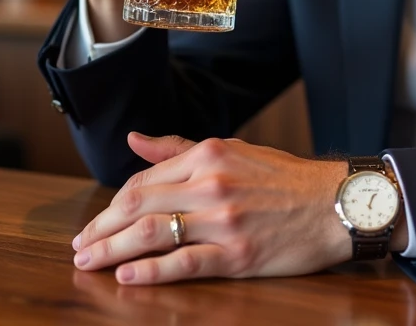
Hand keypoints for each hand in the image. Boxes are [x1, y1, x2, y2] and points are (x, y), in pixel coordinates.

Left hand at [71, 133, 352, 284]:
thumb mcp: (234, 150)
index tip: (95, 224)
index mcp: (208, 154)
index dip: (112, 206)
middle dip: (101, 229)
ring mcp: (224, 219)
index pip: (143, 181)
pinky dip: (151, 271)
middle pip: (139, 206)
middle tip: (79, 248)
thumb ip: (179, 149)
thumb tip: (133, 140)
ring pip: (153, 233)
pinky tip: (127, 276)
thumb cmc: (286, 179)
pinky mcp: (238, 253)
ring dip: (113, 250)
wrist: (337, 203)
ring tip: (89, 263)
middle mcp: (211, 183)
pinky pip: (185, 262)